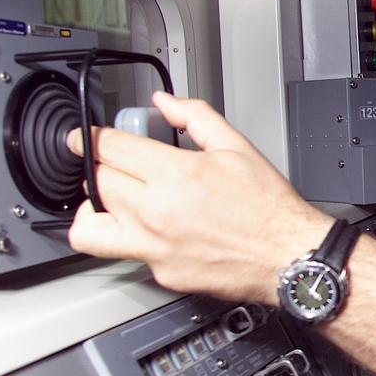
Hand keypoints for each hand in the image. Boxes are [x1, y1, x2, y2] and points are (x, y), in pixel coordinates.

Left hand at [67, 91, 331, 302]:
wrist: (289, 255)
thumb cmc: (269, 207)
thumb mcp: (237, 147)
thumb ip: (196, 117)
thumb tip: (166, 103)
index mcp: (174, 175)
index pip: (108, 149)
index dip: (91, 137)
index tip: (86, 137)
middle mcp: (155, 213)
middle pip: (96, 183)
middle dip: (100, 169)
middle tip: (116, 165)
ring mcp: (153, 247)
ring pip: (90, 228)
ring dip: (94, 210)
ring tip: (110, 202)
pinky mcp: (160, 272)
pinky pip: (127, 252)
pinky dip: (134, 237)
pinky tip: (157, 227)